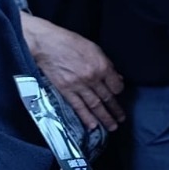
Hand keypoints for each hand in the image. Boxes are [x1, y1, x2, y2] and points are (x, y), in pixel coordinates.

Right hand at [22, 14, 125, 132]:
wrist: (47, 44)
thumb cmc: (71, 43)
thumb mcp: (94, 49)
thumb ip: (106, 64)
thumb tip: (116, 78)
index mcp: (102, 66)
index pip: (116, 85)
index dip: (119, 92)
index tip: (119, 95)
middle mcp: (92, 78)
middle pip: (107, 97)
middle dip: (115, 110)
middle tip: (121, 120)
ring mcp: (79, 86)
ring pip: (95, 105)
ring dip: (104, 117)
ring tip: (112, 126)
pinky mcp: (65, 90)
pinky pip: (78, 107)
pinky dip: (86, 117)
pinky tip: (93, 126)